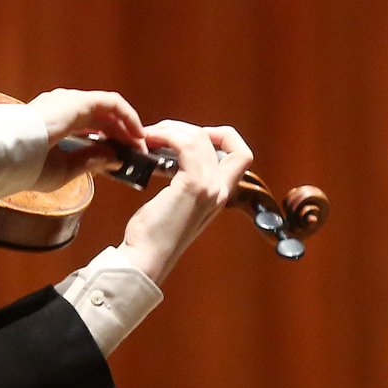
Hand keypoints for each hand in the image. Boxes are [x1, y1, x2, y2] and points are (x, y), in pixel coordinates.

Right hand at [25, 89, 146, 193]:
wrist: (8, 155)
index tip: (123, 157)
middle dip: (123, 135)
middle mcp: (63, 107)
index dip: (110, 140)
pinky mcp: (79, 101)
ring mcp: (70, 101)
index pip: (90, 126)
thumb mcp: (63, 170)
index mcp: (55, 122)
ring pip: (109, 110)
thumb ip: (89, 162)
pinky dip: (128, 117)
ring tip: (141, 146)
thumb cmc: (26, 165)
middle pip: (102, 118)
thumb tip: (115, 158)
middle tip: (138, 154)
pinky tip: (137, 135)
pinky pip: (112, 104)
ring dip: (128, 127)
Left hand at [116, 120, 254, 284]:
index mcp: (220, 194)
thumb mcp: (178, 204)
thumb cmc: (154, 236)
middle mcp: (221, 190)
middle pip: (223, 140)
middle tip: (158, 134)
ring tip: (149, 137)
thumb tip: (168, 155)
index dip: (222, 137)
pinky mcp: (193, 186)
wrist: (146, 259)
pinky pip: (186, 145)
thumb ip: (185, 182)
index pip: (241, 155)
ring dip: (172, 129)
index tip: (192, 137)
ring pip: (200, 138)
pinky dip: (166, 136)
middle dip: (187, 129)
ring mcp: (210, 187)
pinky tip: (149, 142)